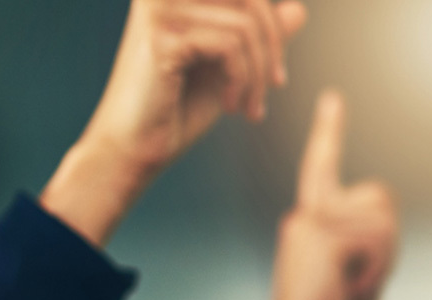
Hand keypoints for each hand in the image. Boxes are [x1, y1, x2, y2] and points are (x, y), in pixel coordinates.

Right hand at [85, 0, 308, 165]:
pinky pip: (230, 45)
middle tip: (274, 88)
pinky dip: (242, 80)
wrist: (132, 152)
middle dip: (272, 47)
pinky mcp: (161, 39)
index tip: (274, 74)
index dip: (272, 28)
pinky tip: (230, 107)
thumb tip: (299, 8)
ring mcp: (159, 12)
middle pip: (250, 0)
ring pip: (245, 25)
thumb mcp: (227, 70)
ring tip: (249, 107)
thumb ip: (257, 37)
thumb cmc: (173, 114)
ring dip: (258, 73)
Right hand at [237, 90, 398, 299]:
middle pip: (379, 197)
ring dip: (382, 256)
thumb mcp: (348, 269)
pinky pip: (374, 238)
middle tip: (361, 274)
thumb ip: (357, 237)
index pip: (321, 166)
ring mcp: (309, 221)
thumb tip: (370, 205)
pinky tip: (347, 286)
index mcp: (308, 222)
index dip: (330, 130)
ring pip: (381, 217)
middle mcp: (305, 214)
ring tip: (351, 284)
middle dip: (386, 234)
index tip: (333, 99)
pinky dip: (374, 268)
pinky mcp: (319, 232)